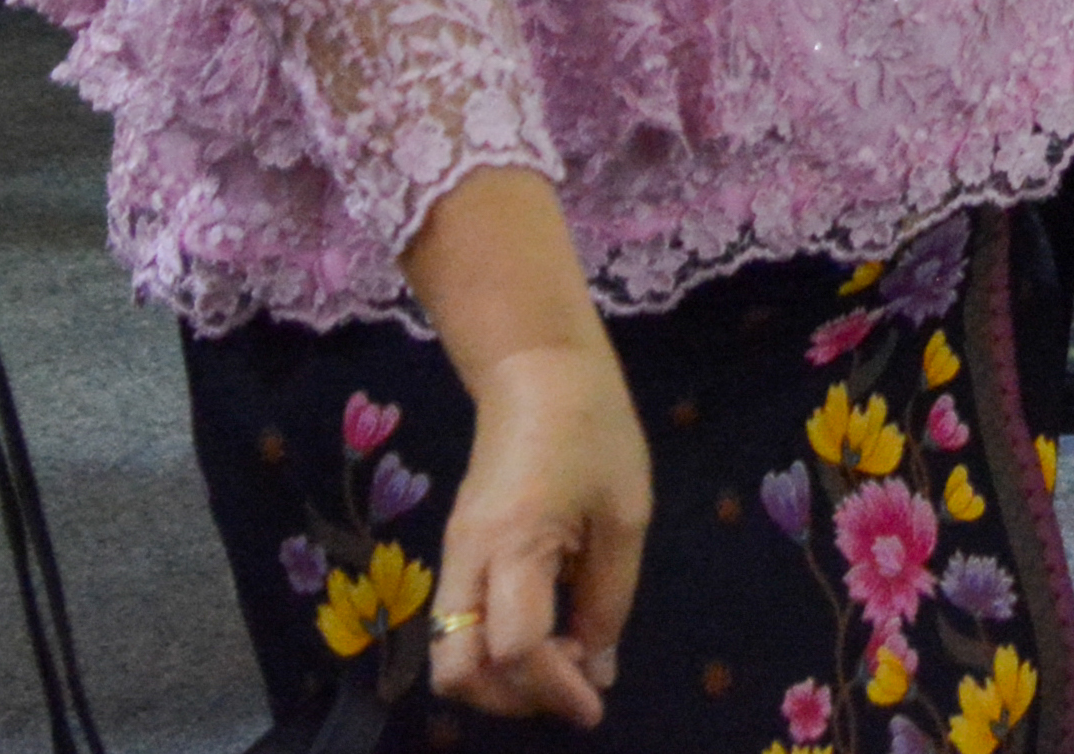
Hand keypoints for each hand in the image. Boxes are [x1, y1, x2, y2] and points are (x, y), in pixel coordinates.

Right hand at [425, 342, 643, 727]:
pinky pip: (460, 626)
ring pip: (449, 654)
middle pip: (457, 671)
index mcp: (512, 545)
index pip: (515, 651)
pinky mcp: (456, 552)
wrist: (536, 369)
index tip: (597, 705)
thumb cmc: (593, 428)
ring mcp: (453, 557)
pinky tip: (547, 631)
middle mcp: (466, 560)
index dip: (555, 690)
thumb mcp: (624, 513)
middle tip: (574, 681)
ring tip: (564, 657)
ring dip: (501, 680)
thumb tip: (599, 673)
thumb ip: (609, 598)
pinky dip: (495, 651)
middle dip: (514, 699)